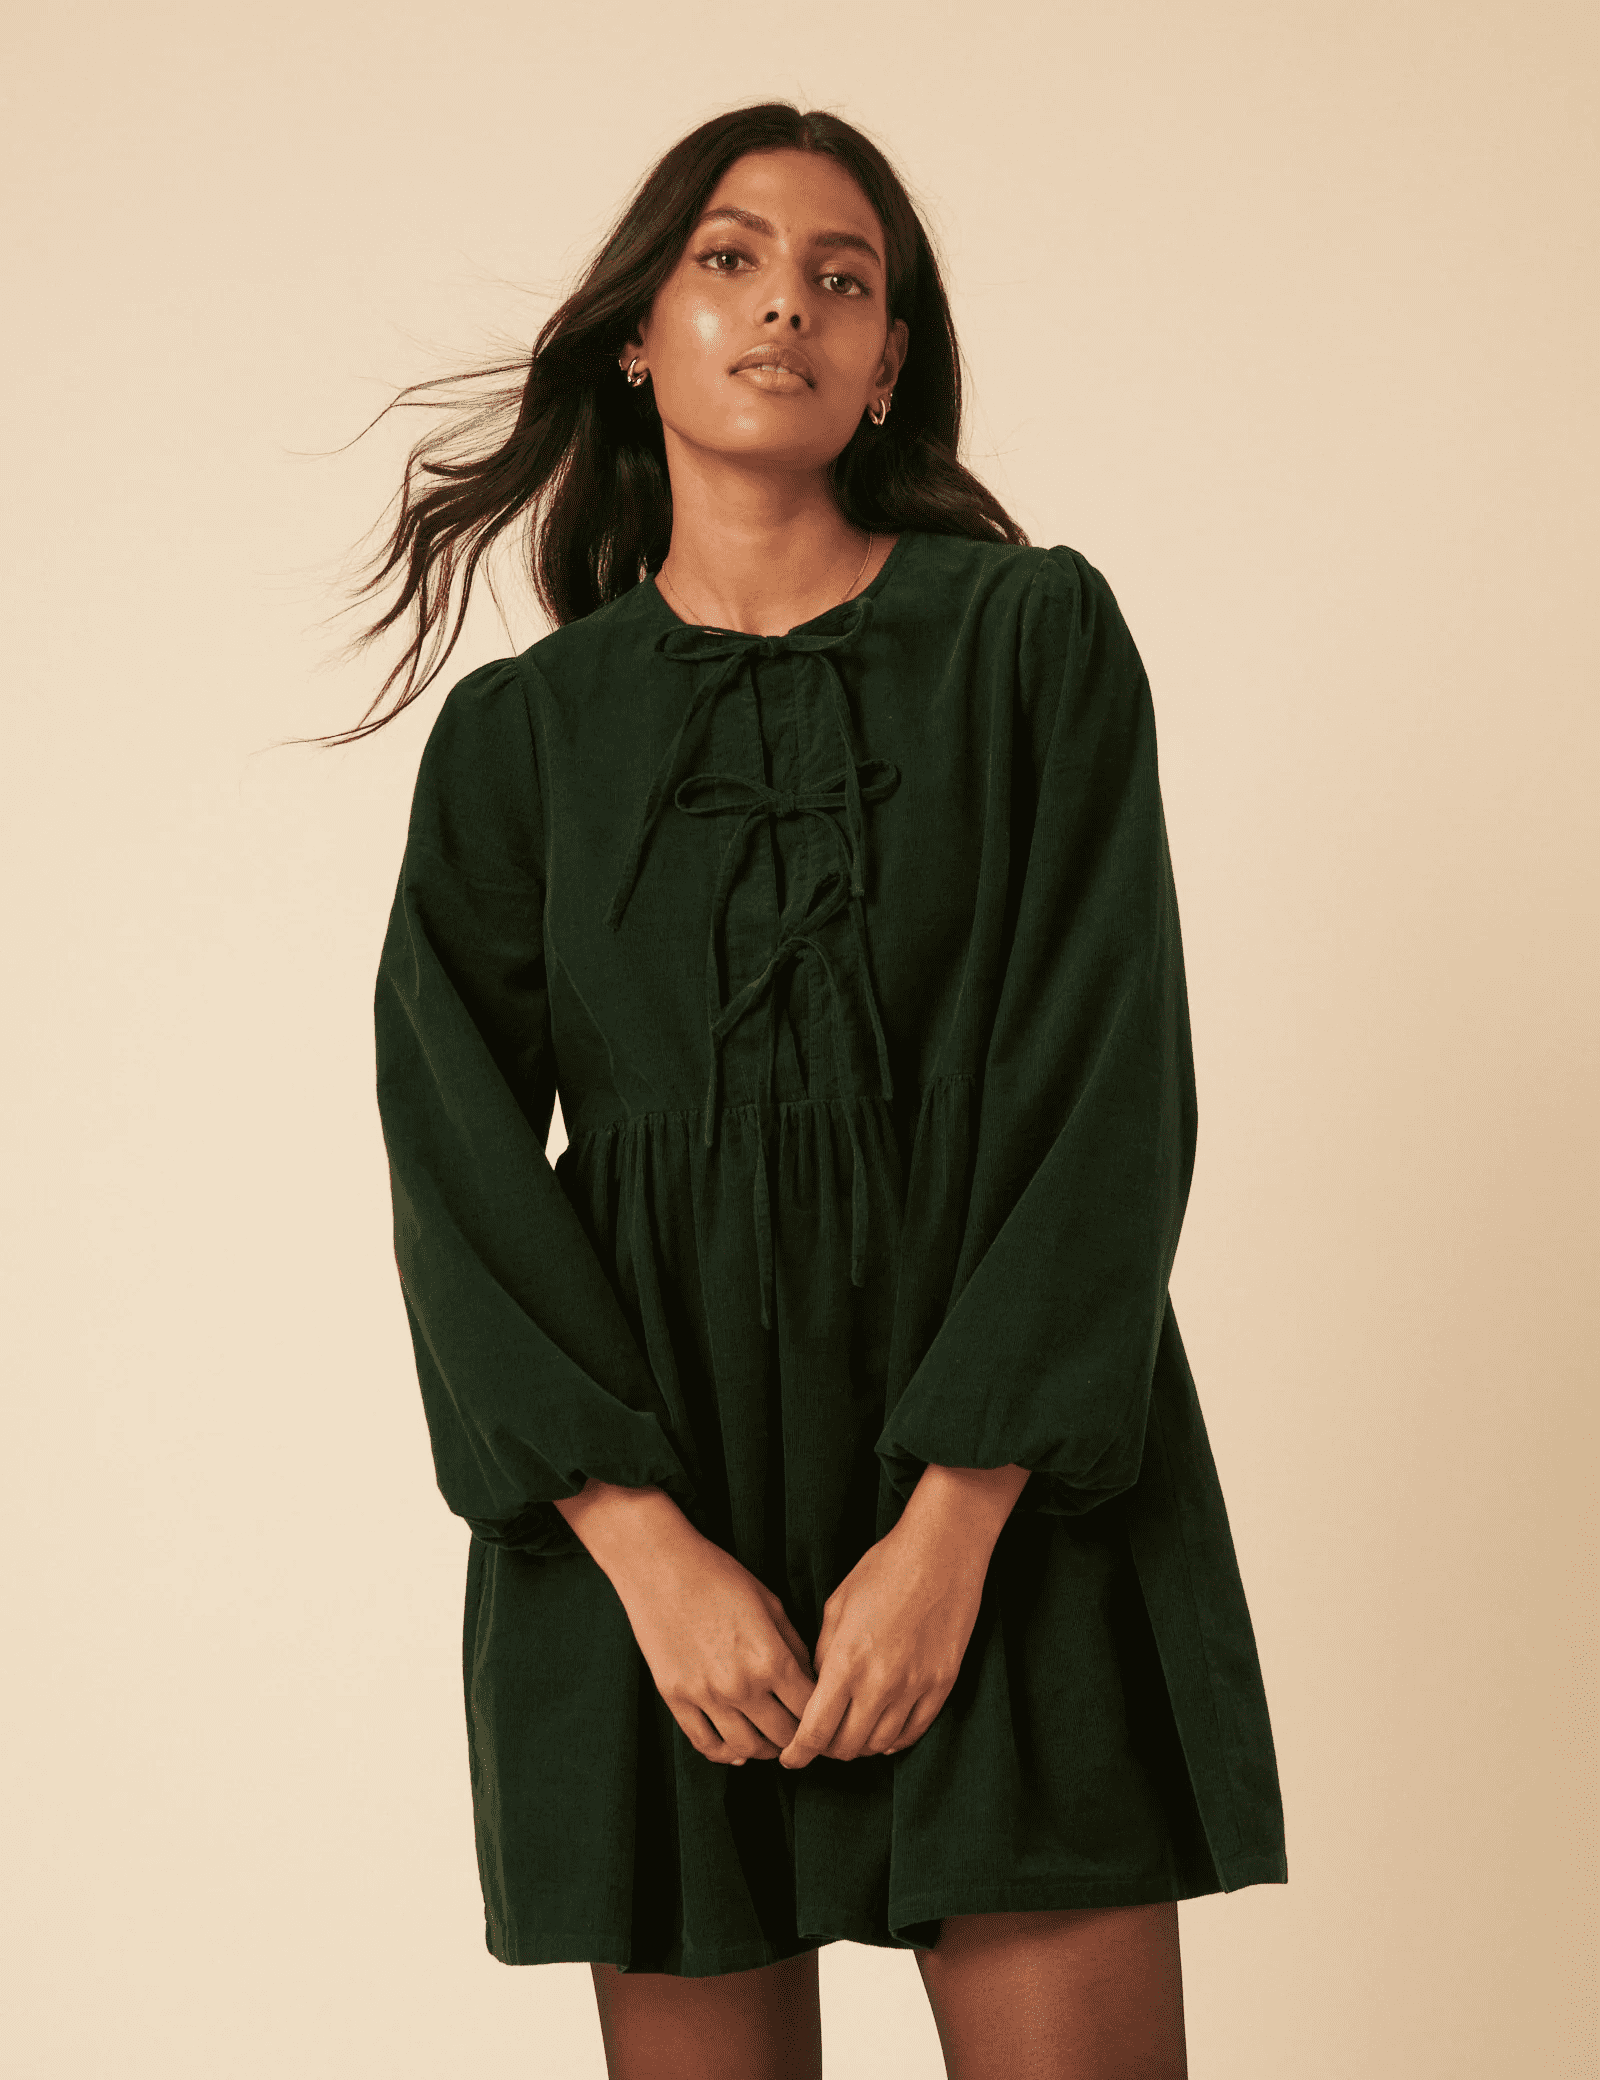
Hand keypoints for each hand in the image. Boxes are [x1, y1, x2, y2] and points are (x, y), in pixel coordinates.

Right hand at [604, 1514, 818, 1765]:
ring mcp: (705, 1696)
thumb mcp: (770, 1604)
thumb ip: (794, 1647)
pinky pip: (705, 1744)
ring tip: (771, 1741)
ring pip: (746, 1748)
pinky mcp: (676, 1699)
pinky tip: (736, 1747)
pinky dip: (725, 1753)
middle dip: (798, 1739)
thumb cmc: (719, 1576)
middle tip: (802, 1735)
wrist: (660, 1565)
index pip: (810, 1710)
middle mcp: (741, 1684)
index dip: (823, 1717)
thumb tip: (809, 1683)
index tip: (824, 1718)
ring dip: (764, 1750)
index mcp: (771, 1658)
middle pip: (783, 1736)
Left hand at [777, 1515, 988, 1767]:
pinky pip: (913, 1732)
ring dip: (860, 1746)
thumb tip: (818, 1692)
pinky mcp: (942, 1686)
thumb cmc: (883, 1570)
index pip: (815, 1730)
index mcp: (846, 1662)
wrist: (941, 1552)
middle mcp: (880, 1683)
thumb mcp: (837, 1606)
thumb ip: (823, 1655)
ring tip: (850, 1734)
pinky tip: (883, 1732)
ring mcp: (915, 1688)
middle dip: (827, 1750)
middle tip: (820, 1741)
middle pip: (847, 1747)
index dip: (798, 1753)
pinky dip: (893, 1740)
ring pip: (879, 1745)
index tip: (790, 1760)